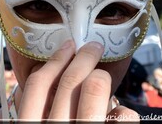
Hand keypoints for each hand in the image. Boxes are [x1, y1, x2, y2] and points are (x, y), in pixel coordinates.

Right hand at [18, 40, 138, 120]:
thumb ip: (37, 111)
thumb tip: (42, 82)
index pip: (37, 86)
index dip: (54, 60)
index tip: (67, 46)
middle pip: (70, 80)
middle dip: (85, 56)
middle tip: (94, 47)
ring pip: (95, 85)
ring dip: (101, 74)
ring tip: (103, 74)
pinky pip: (123, 114)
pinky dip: (124, 110)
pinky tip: (119, 113)